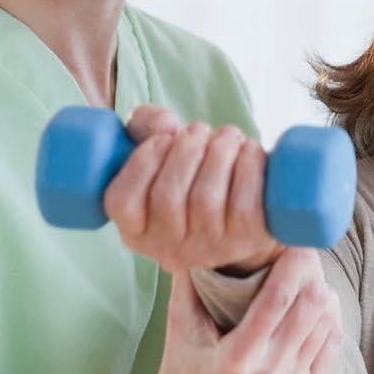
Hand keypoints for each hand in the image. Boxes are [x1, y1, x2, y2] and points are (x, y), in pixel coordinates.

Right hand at [103, 105, 278, 272]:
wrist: (251, 210)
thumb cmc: (197, 174)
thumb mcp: (164, 150)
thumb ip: (148, 125)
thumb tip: (164, 124)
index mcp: (137, 230)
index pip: (122, 202)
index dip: (141, 163)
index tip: (163, 139)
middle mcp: (169, 248)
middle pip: (167, 197)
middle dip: (186, 150)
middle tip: (200, 130)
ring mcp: (210, 249)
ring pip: (205, 200)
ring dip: (219, 153)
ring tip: (227, 136)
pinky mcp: (247, 241)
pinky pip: (244, 206)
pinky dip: (248, 168)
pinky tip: (249, 150)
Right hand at [149, 245, 342, 373]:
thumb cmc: (182, 370)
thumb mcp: (178, 328)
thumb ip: (187, 283)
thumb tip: (199, 238)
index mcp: (237, 358)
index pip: (278, 300)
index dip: (293, 265)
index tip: (297, 238)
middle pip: (309, 308)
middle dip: (311, 272)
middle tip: (305, 249)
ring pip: (326, 324)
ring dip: (322, 292)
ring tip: (310, 274)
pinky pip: (331, 347)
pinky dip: (330, 319)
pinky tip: (321, 301)